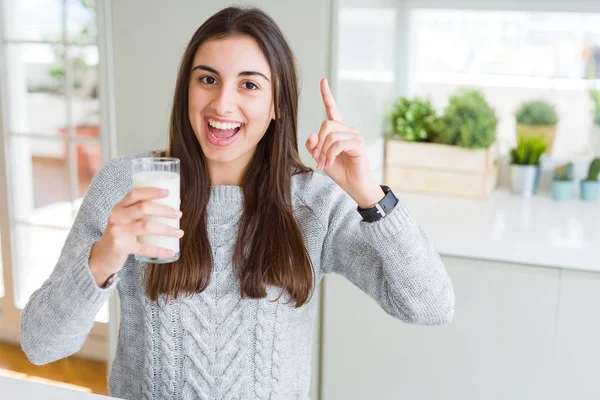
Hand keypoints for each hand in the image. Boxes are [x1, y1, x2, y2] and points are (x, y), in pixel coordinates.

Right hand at [88, 187, 183, 285]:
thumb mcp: (127, 219)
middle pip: (143, 208)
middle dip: (164, 210)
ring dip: (166, 229)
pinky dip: (159, 250)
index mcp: (119, 206)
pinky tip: (171, 251)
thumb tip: (175, 203)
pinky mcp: (121, 247)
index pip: (135, 194)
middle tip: (179, 214)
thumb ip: (144, 211)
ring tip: (180, 232)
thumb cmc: (122, 232)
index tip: (169, 193)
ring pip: (146, 226)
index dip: (152, 191)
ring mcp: (118, 232)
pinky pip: (144, 248)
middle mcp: (117, 217)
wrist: (103, 255)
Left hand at [305, 78, 384, 207]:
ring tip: (324, 163)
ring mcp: (354, 136)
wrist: (354, 185)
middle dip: (318, 143)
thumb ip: (313, 146)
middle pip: (326, 125)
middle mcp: (348, 130)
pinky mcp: (358, 144)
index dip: (327, 95)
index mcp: (338, 131)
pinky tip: (330, 162)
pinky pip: (338, 143)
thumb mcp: (320, 157)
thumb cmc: (340, 171)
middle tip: (317, 159)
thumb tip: (311, 134)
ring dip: (323, 152)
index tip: (322, 81)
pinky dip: (330, 154)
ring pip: (330, 135)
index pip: (332, 109)